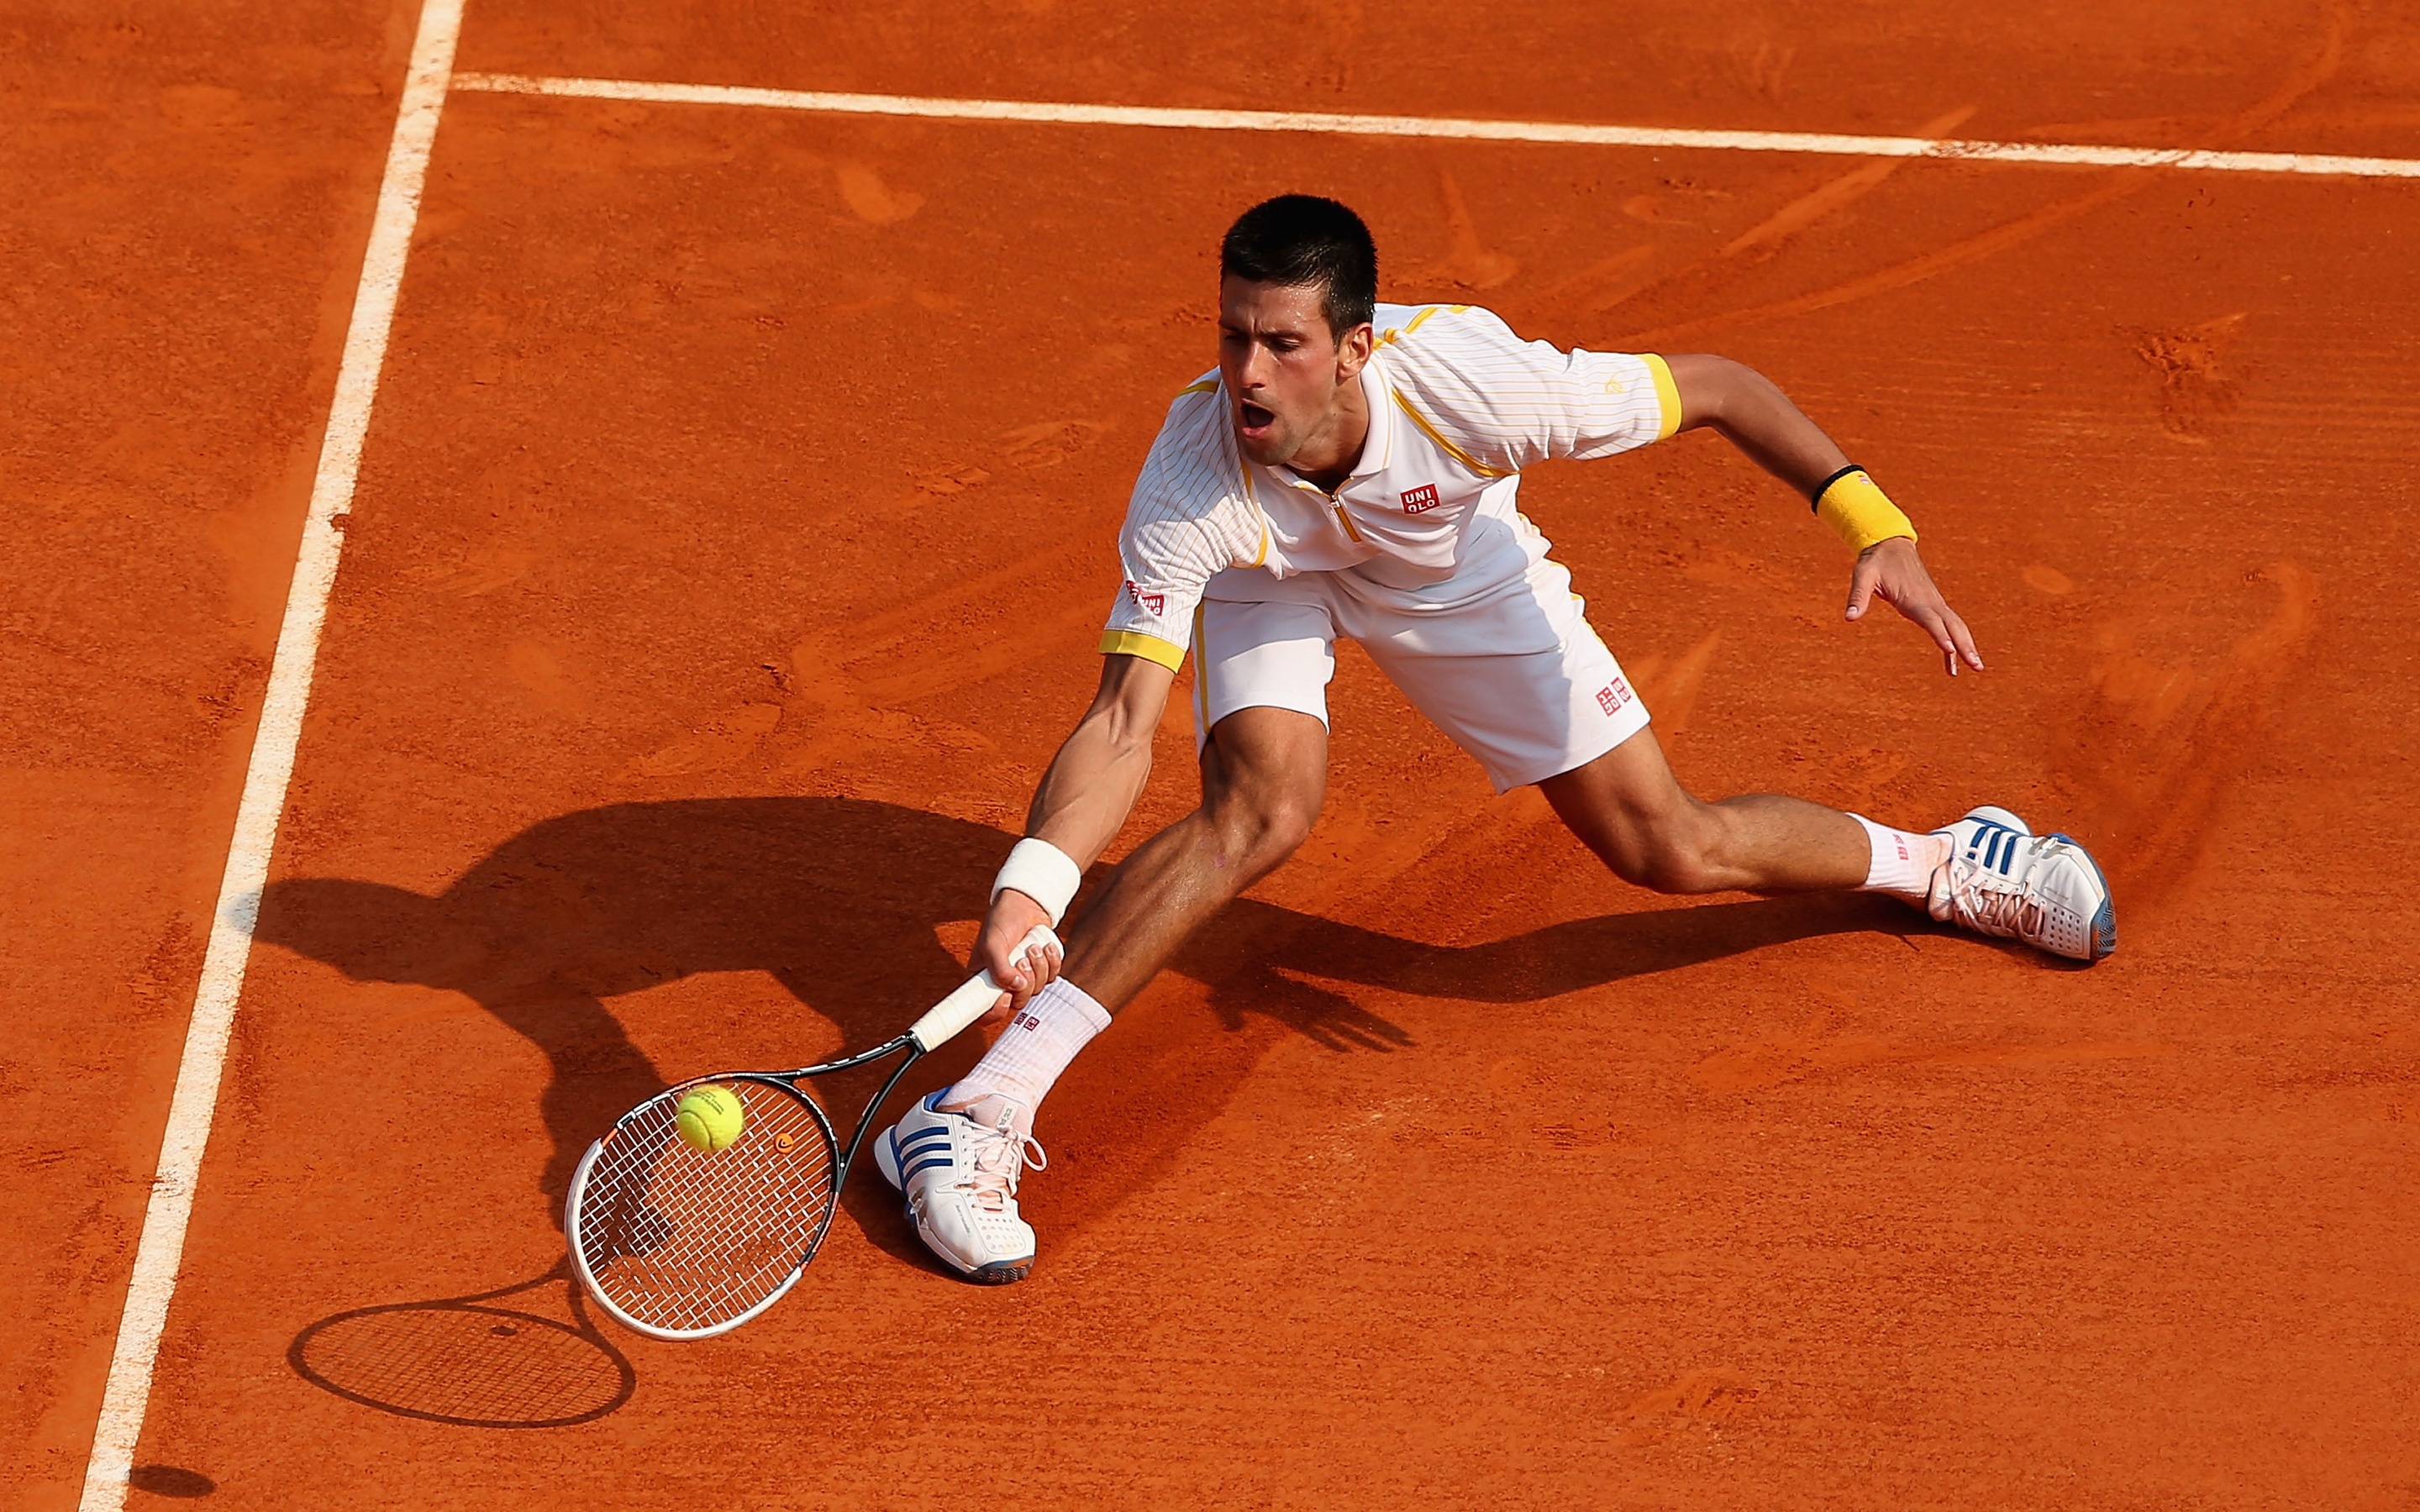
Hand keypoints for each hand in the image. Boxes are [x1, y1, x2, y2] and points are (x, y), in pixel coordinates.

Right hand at [971, 889, 1063, 1023]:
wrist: (1025, 904)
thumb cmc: (1001, 922)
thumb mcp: (993, 943)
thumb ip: (999, 968)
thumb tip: (1016, 987)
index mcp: (982, 981)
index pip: (984, 1012)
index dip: (995, 1011)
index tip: (1005, 997)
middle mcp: (1002, 983)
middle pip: (1017, 1003)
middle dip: (1025, 982)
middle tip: (1022, 960)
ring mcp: (1023, 978)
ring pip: (1037, 991)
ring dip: (1039, 968)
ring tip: (1032, 947)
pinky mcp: (1041, 970)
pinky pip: (1052, 978)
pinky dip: (1052, 962)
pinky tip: (1045, 947)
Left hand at [1846, 537, 1983, 675]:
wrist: (1891, 544)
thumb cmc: (1876, 561)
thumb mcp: (1862, 576)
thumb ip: (1858, 597)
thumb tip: (1849, 618)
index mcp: (1912, 597)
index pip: (1929, 618)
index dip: (1939, 634)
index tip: (1950, 649)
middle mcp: (1929, 601)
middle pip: (1952, 625)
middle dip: (1965, 645)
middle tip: (1976, 666)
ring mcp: (1934, 602)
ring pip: (1956, 625)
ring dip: (1967, 645)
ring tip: (1976, 667)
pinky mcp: (1933, 603)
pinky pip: (1948, 624)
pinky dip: (1954, 640)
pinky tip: (1954, 661)